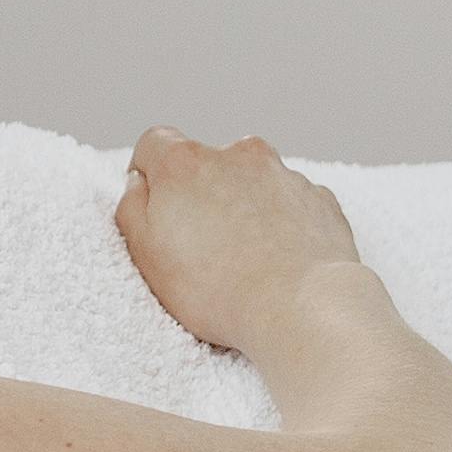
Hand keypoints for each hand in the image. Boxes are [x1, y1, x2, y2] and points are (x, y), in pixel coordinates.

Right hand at [116, 128, 362, 357]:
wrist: (302, 308)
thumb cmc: (218, 289)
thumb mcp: (147, 255)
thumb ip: (132, 208)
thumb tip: (139, 184)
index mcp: (187, 164)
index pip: (155, 143)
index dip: (149, 173)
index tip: (157, 207)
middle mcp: (238, 155)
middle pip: (208, 163)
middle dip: (202, 194)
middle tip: (202, 246)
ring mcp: (284, 174)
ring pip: (253, 181)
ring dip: (244, 207)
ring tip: (246, 259)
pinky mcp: (319, 198)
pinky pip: (290, 202)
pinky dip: (282, 222)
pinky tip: (280, 261)